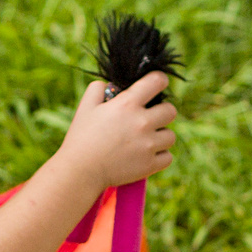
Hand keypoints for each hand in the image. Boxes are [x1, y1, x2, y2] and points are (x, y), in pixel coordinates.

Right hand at [58, 72, 176, 188]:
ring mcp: (148, 145)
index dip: (160, 80)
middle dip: (162, 112)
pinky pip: (168, 157)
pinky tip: (147, 155)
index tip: (157, 85)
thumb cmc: (81, 138)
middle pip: (171, 110)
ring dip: (161, 136)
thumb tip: (112, 86)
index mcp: (127, 104)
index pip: (157, 81)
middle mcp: (142, 122)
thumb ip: (98, 88)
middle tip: (150, 118)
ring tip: (146, 140)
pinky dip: (160, 156)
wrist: (80, 171)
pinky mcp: (149, 165)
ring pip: (170, 135)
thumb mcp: (86, 106)